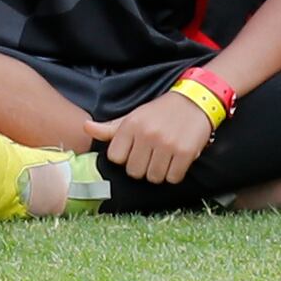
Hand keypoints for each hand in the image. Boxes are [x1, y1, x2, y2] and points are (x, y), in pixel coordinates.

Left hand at [100, 85, 215, 185]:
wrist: (195, 102)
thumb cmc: (160, 112)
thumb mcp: (133, 116)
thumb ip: (110, 128)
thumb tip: (86, 128)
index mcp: (131, 125)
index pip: (115, 158)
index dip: (125, 158)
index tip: (134, 152)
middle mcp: (147, 134)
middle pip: (134, 172)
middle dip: (142, 168)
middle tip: (151, 157)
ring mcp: (167, 144)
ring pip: (154, 178)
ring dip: (159, 172)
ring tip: (164, 158)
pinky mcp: (186, 152)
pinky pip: (173, 178)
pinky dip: (175, 174)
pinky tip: (176, 161)